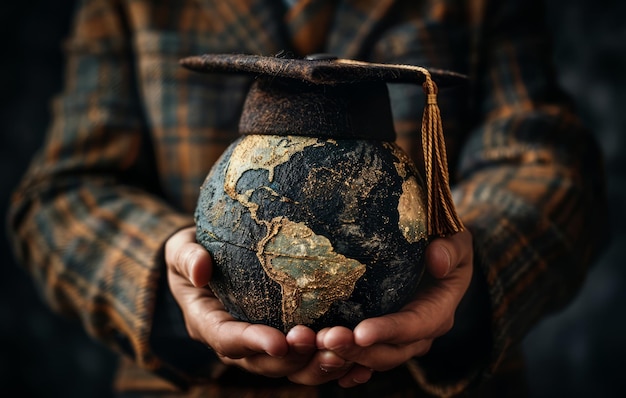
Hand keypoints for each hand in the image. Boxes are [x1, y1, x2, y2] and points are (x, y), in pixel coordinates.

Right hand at [164, 227, 353, 382]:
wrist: (204, 264)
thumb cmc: (192, 253)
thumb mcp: (180, 250)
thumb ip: (187, 258)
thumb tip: (201, 269)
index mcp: (207, 322)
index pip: (228, 340)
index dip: (253, 343)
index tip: (279, 341)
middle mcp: (235, 342)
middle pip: (264, 362)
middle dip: (293, 358)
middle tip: (322, 342)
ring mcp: (259, 344)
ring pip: (289, 366)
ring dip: (316, 364)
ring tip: (345, 351)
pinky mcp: (281, 339)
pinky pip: (305, 358)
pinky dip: (329, 361)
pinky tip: (357, 358)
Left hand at [313, 230, 473, 387]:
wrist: (437, 258)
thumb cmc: (445, 244)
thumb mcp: (457, 241)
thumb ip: (451, 249)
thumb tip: (436, 258)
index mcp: (438, 311)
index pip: (414, 326)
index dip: (388, 331)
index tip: (361, 332)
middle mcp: (419, 334)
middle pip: (389, 352)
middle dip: (357, 350)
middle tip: (325, 339)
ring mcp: (399, 342)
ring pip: (372, 359)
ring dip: (344, 356)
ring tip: (315, 344)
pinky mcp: (380, 340)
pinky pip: (362, 360)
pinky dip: (343, 366)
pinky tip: (320, 361)